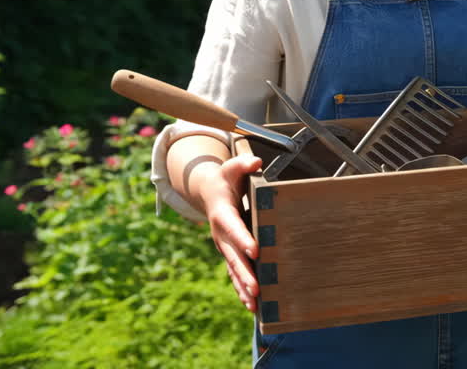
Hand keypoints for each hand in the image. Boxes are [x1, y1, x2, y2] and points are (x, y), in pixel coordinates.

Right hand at [200, 154, 262, 311]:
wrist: (209, 192)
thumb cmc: (225, 179)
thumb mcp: (231, 168)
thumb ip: (242, 164)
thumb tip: (254, 161)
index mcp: (222, 214)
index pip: (233, 228)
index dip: (243, 239)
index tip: (256, 251)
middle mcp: (221, 235)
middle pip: (233, 256)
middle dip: (244, 273)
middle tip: (257, 288)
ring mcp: (224, 247)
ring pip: (233, 270)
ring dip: (243, 287)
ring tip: (255, 304)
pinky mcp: (229, 254)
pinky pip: (234, 274)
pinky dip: (241, 290)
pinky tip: (252, 306)